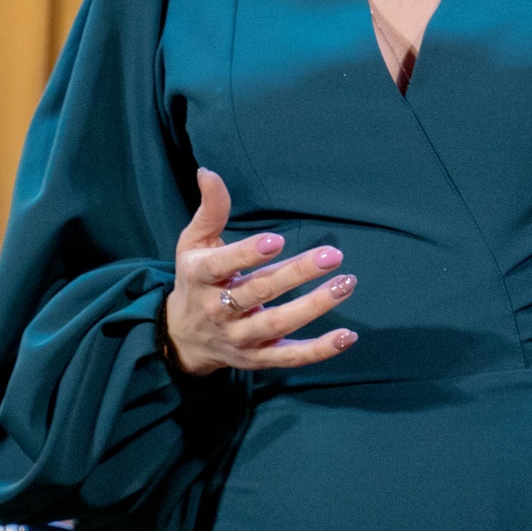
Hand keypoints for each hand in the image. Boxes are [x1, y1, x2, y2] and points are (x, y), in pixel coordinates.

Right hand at [163, 168, 356, 377]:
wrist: (183, 338)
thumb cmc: (194, 280)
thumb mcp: (193, 243)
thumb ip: (209, 209)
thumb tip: (207, 172)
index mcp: (199, 277)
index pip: (221, 266)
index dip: (247, 254)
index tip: (276, 240)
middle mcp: (218, 310)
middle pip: (259, 292)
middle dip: (296, 274)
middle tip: (333, 255)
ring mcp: (239, 338)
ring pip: (278, 323)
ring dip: (315, 306)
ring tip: (346, 283)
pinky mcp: (257, 358)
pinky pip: (290, 357)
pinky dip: (319, 350)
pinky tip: (348, 336)